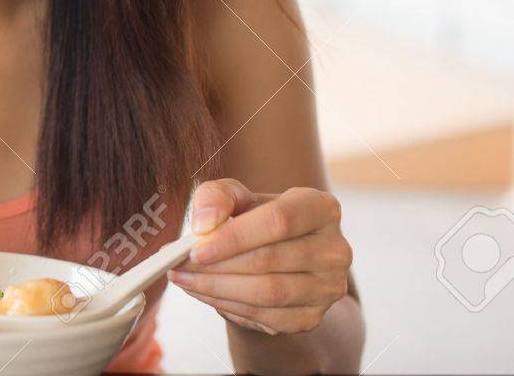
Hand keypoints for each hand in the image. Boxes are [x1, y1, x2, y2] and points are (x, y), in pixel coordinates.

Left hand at [167, 179, 352, 335]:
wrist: (280, 256)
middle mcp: (334, 249)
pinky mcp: (313, 316)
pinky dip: (228, 306)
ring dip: (217, 289)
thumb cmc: (257, 220)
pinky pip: (266, 316)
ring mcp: (328, 288)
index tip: (195, 249)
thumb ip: (217, 196)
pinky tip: (205, 293)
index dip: (234, 237)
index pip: (279, 221)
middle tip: (179, 266)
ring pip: (267, 293)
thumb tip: (204, 222)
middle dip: (216, 266)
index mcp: (321, 208)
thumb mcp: (237, 196)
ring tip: (184, 279)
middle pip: (269, 260)